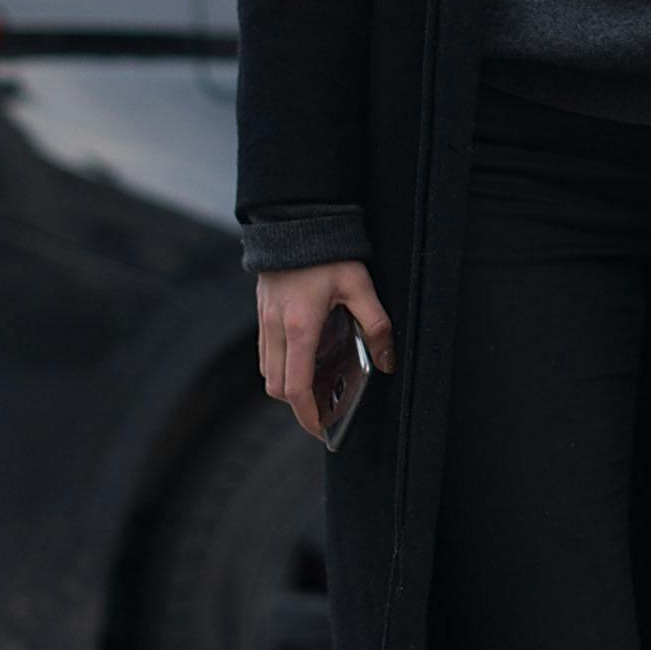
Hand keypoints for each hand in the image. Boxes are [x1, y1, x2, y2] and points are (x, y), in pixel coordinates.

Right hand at [257, 259, 395, 440]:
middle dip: (298, 406)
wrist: (296, 221)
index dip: (308, 414)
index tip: (323, 428)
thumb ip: (376, 324)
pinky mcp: (262, 314)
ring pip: (268, 372)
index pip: (296, 387)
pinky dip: (282, 367)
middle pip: (277, 387)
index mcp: (299, 326)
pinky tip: (304, 362)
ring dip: (288, 387)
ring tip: (317, 390)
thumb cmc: (329, 252)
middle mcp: (276, 329)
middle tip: (325, 413)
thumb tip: (388, 360)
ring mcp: (265, 322)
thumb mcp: (360, 286)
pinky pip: (266, 354)